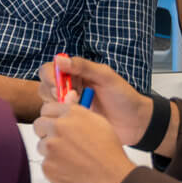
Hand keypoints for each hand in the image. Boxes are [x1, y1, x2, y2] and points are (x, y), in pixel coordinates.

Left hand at [33, 99, 138, 182]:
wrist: (114, 180)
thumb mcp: (98, 122)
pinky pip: (45, 164)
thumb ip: (77, 111)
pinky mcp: (47, 166)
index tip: (55, 124)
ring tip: (72, 159)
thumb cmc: (110, 153)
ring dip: (51, 151)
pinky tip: (70, 170)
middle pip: (39, 125)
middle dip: (46, 132)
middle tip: (59, 142)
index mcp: (72, 114)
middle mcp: (58, 127)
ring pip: (42, 146)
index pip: (47, 108)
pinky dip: (54, 168)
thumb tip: (67, 96)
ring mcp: (51, 147)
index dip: (51, 117)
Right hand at [36, 56, 151, 145]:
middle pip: (45, 87)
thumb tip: (59, 60)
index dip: (50, 78)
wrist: (136, 123)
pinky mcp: (71, 121)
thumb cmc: (124, 97)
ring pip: (48, 104)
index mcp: (76, 73)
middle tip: (72, 99)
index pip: (50, 70)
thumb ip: (83, 66)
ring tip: (80, 109)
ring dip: (60, 107)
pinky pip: (57, 120)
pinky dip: (64, 120)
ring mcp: (70, 105)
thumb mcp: (106, 77)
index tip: (58, 87)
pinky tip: (79, 120)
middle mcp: (70, 87)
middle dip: (54, 94)